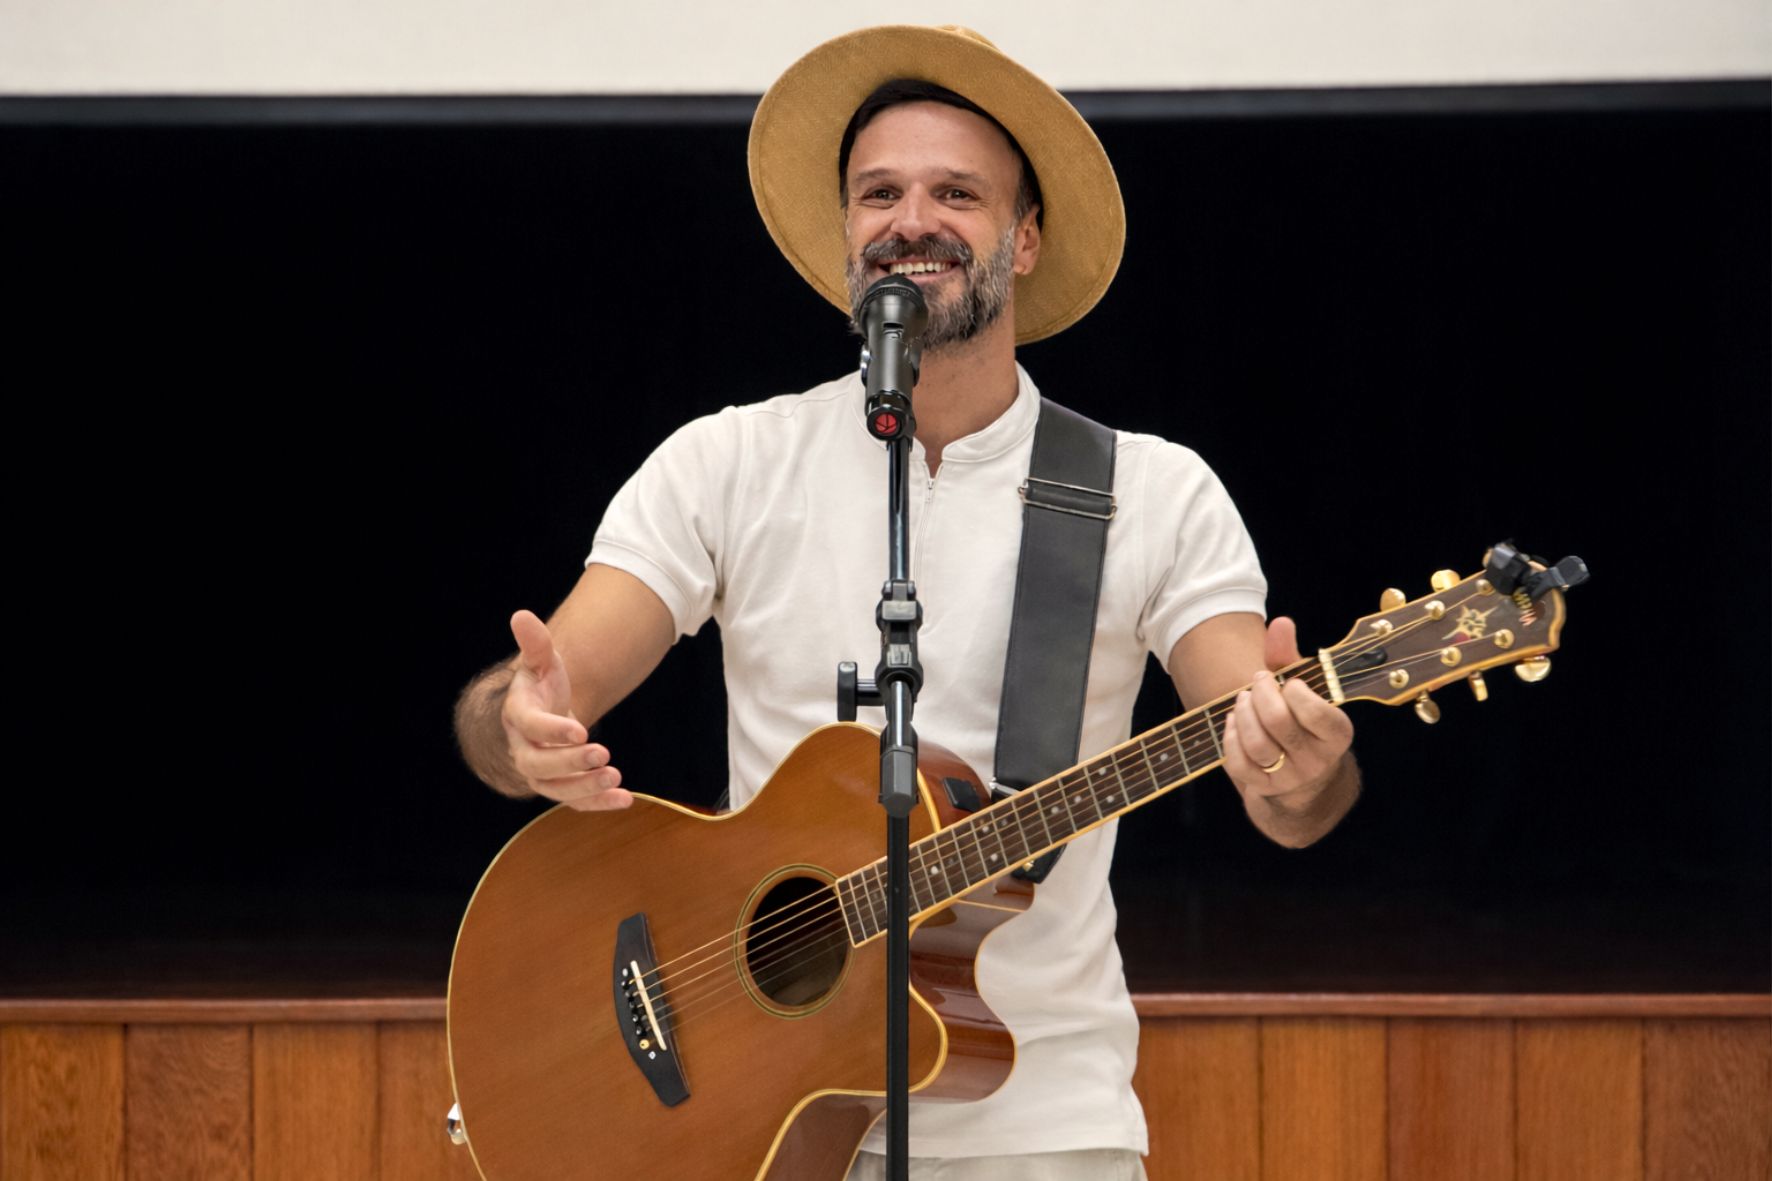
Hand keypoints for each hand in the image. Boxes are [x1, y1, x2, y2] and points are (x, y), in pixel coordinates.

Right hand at [503, 609, 632, 810]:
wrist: (546, 711)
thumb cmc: (544, 683)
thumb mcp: (543, 661)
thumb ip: (536, 643)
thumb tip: (521, 615)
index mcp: (518, 716)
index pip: (529, 728)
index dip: (552, 731)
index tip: (582, 730)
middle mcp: (523, 749)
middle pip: (539, 766)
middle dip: (570, 763)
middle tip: (604, 753)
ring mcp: (540, 772)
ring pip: (556, 789)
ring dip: (586, 788)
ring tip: (616, 779)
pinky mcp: (560, 786)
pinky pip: (576, 802)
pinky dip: (599, 804)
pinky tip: (626, 799)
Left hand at [1221, 616, 1353, 810]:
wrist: (1303, 775)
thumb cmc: (1301, 720)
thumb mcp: (1303, 690)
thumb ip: (1290, 657)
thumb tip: (1281, 622)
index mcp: (1337, 734)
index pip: (1314, 711)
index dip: (1292, 689)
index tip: (1286, 682)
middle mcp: (1318, 760)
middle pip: (1278, 722)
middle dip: (1260, 694)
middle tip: (1257, 683)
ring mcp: (1290, 777)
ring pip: (1256, 743)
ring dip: (1242, 713)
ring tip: (1244, 700)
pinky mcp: (1265, 788)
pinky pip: (1239, 763)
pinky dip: (1230, 737)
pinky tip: (1233, 723)